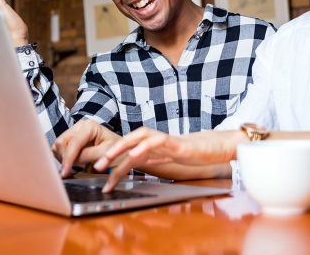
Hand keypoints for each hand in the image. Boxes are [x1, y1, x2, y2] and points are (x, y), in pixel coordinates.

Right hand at [52, 119, 120, 177]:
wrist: (122, 150)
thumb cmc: (117, 150)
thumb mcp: (105, 153)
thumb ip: (87, 155)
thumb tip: (71, 162)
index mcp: (89, 126)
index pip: (73, 143)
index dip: (68, 159)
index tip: (65, 173)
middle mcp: (79, 126)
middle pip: (61, 143)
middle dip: (64, 158)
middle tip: (70, 171)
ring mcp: (74, 132)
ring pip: (58, 146)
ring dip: (62, 159)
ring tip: (73, 167)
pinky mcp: (71, 140)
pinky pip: (59, 150)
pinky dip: (62, 158)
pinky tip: (71, 165)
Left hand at [93, 128, 240, 191]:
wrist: (213, 148)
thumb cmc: (190, 153)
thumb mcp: (165, 158)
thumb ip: (151, 157)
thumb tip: (135, 162)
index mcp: (151, 142)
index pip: (127, 148)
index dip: (112, 158)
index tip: (99, 172)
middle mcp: (154, 138)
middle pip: (127, 140)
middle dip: (110, 153)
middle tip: (95, 166)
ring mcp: (164, 138)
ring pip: (137, 139)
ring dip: (120, 150)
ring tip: (107, 162)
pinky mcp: (175, 142)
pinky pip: (156, 142)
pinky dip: (143, 147)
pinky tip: (133, 155)